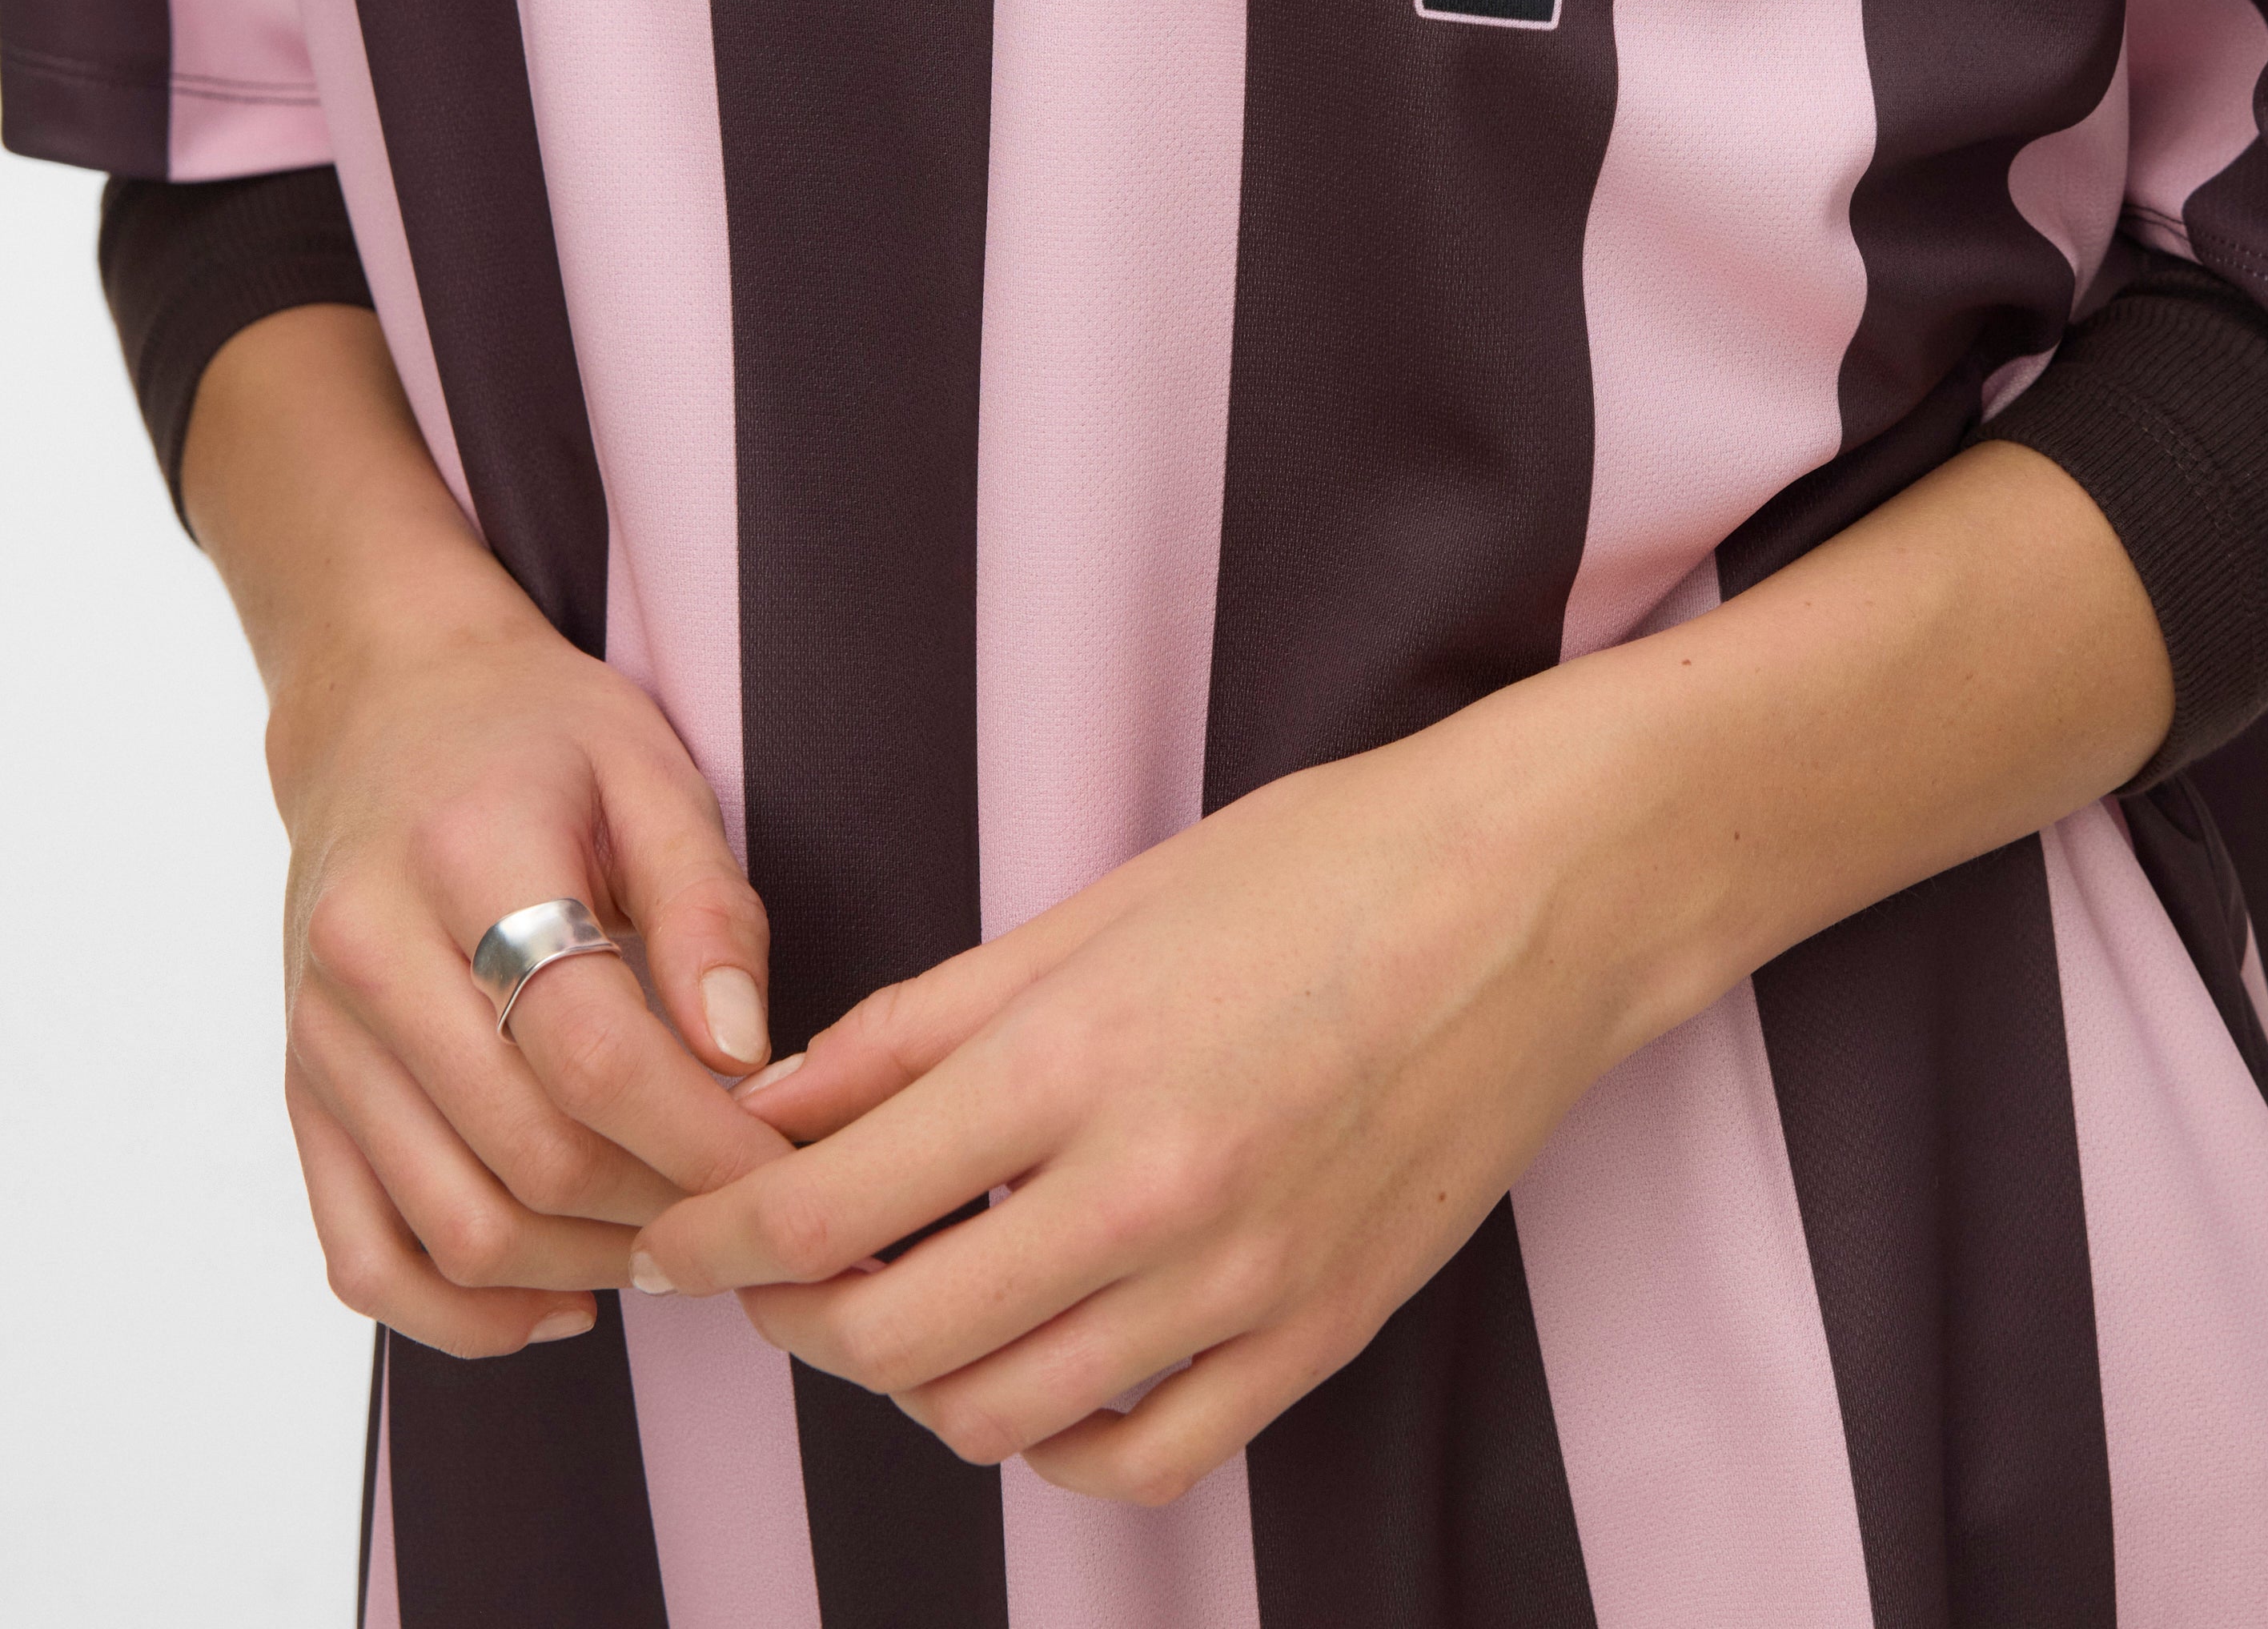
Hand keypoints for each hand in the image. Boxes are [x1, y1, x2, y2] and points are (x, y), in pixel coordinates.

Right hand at [272, 554, 794, 1360]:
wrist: (383, 710)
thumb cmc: (535, 735)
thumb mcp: (652, 771)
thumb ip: (708, 908)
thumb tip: (743, 1054)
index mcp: (466, 859)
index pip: (592, 1051)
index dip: (705, 1135)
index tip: (791, 1164)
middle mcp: (368, 960)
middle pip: (530, 1154)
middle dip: (663, 1207)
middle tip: (753, 1206)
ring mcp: (322, 1042)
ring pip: (453, 1229)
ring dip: (585, 1267)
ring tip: (679, 1240)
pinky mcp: (304, 1097)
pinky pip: (363, 1258)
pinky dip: (463, 1313)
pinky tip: (562, 1295)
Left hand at [632, 695, 1644, 1501]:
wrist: (1537, 898)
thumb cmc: (1324, 864)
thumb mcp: (1102, 906)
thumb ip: (929, 1021)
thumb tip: (782, 1101)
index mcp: (1080, 1061)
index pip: (830, 1206)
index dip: (718, 1236)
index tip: (675, 1235)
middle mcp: (1149, 1192)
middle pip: (890, 1335)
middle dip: (795, 1317)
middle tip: (775, 1270)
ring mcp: (1239, 1284)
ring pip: (1000, 1415)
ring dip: (914, 1376)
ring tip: (902, 1301)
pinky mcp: (1316, 1337)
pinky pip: (1139, 1457)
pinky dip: (1055, 1437)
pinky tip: (1038, 1363)